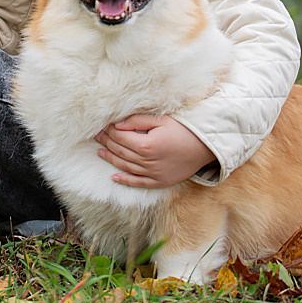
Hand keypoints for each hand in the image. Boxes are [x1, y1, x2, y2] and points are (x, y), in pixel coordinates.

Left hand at [94, 115, 215, 187]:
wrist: (204, 148)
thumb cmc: (183, 130)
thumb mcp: (161, 120)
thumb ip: (138, 121)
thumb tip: (118, 124)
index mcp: (146, 144)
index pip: (120, 137)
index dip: (109, 131)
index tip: (102, 125)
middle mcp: (147, 161)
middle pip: (120, 151)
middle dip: (107, 142)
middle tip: (97, 136)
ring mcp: (153, 174)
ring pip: (125, 167)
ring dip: (111, 159)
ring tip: (100, 151)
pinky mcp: (159, 182)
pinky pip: (138, 183)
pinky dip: (125, 181)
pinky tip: (114, 177)